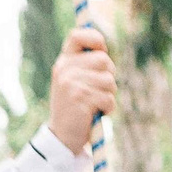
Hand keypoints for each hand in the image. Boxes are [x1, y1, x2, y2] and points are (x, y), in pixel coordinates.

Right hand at [46, 24, 117, 153]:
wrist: (62, 136)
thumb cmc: (74, 107)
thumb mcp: (75, 81)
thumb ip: (86, 64)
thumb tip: (103, 47)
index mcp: (63, 63)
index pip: (77, 35)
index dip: (95, 38)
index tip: (101, 49)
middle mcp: (64, 70)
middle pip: (103, 59)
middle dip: (108, 75)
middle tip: (98, 89)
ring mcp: (71, 84)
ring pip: (108, 80)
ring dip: (109, 94)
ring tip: (96, 103)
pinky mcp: (80, 98)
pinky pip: (108, 98)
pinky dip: (108, 108)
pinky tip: (96, 113)